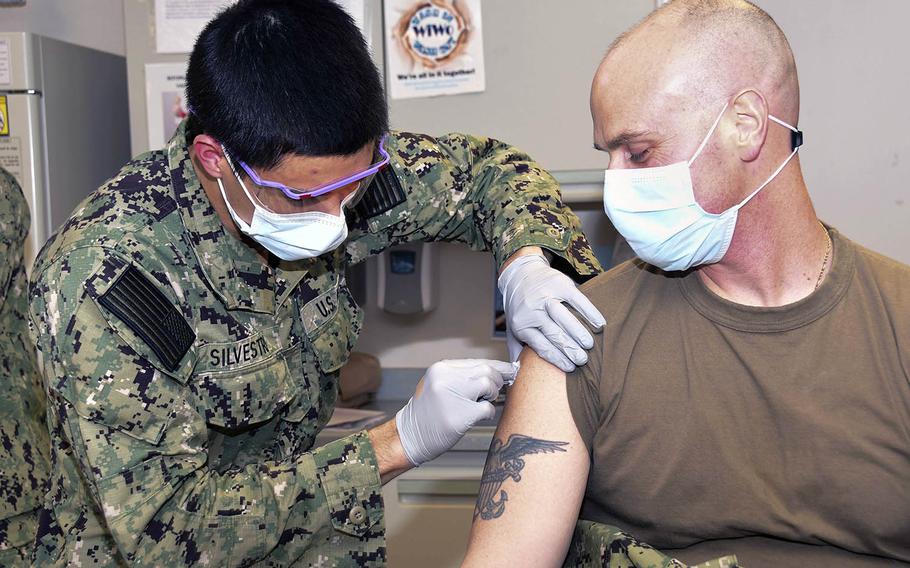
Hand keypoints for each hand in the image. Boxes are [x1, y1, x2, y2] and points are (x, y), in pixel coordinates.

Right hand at [395, 359, 516, 465]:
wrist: (411, 435)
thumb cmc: (428, 412)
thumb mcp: (438, 384)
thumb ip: (460, 376)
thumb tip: (493, 371)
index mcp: (440, 368)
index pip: (476, 361)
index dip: (496, 366)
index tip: (509, 370)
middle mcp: (446, 378)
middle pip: (486, 370)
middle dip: (497, 380)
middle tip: (493, 392)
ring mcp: (452, 396)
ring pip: (489, 385)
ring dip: (493, 394)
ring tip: (484, 401)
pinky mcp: (460, 416)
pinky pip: (488, 408)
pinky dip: (489, 412)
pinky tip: (481, 415)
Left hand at [499, 254, 604, 371]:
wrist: (520, 274)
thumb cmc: (520, 307)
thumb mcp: (512, 328)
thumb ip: (517, 350)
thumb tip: (520, 375)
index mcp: (522, 325)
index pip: (542, 346)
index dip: (557, 359)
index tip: (571, 369)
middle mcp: (533, 310)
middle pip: (554, 334)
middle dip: (570, 350)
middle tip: (583, 361)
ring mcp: (546, 296)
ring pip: (565, 317)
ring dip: (579, 333)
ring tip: (590, 346)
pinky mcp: (560, 285)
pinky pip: (578, 300)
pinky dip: (590, 312)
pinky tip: (599, 324)